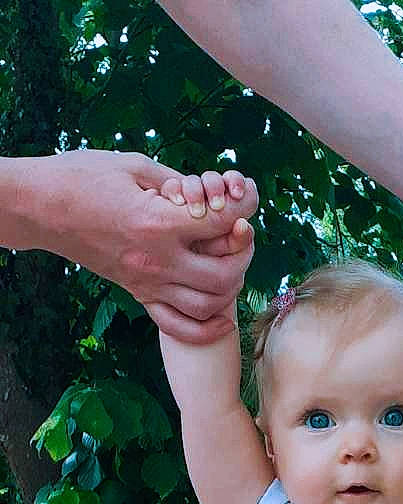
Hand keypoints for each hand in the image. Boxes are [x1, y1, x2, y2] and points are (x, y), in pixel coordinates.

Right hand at [26, 149, 257, 343]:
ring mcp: (147, 283)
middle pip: (224, 274)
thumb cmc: (84, 178)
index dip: (245, 208)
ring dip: (230, 290)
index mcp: (158, 221)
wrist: (44, 208)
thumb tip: (206, 193)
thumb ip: (175, 181)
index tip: (248, 198)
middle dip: (243, 255)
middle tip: (242, 237)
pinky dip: (206, 328)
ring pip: (207, 305)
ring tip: (233, 267)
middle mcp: (156, 260)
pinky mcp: (137, 294)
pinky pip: (177, 326)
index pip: (221, 222)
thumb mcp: (134, 166)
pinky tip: (222, 317)